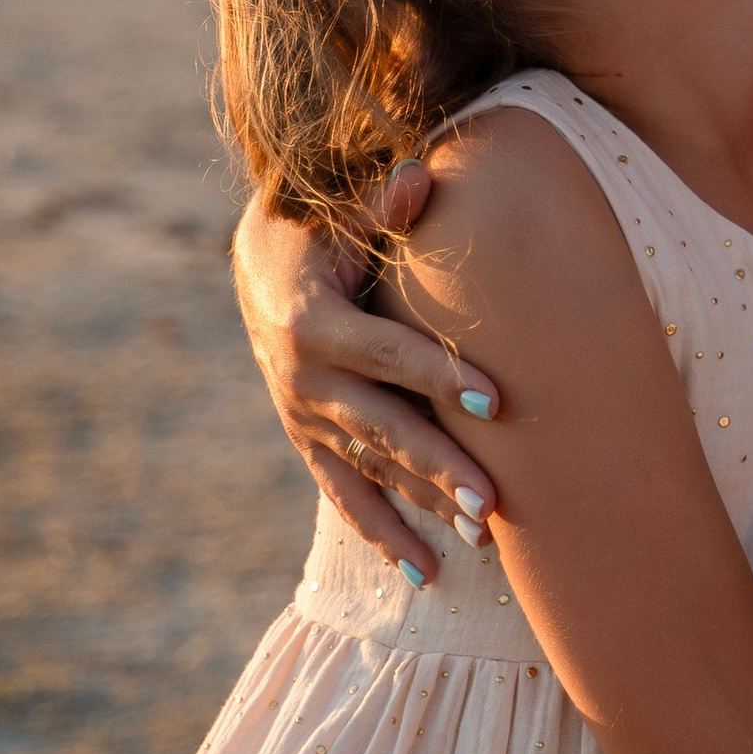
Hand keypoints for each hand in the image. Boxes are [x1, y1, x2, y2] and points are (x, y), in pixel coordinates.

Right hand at [231, 168, 496, 584]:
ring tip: (480, 539)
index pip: (389, 354)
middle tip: (494, 505)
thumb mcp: (340, 210)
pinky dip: (382, 532)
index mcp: (314, 324)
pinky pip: (344, 494)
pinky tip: (425, 572)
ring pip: (370, 469)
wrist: (257, 262)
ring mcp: (303, 417)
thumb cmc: (320, 226)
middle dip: (439, 468)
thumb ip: (382, 203)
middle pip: (383, 428)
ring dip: (422, 505)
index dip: (440, 373)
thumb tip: (417, 181)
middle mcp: (303, 380)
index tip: (496, 399)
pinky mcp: (307, 439)